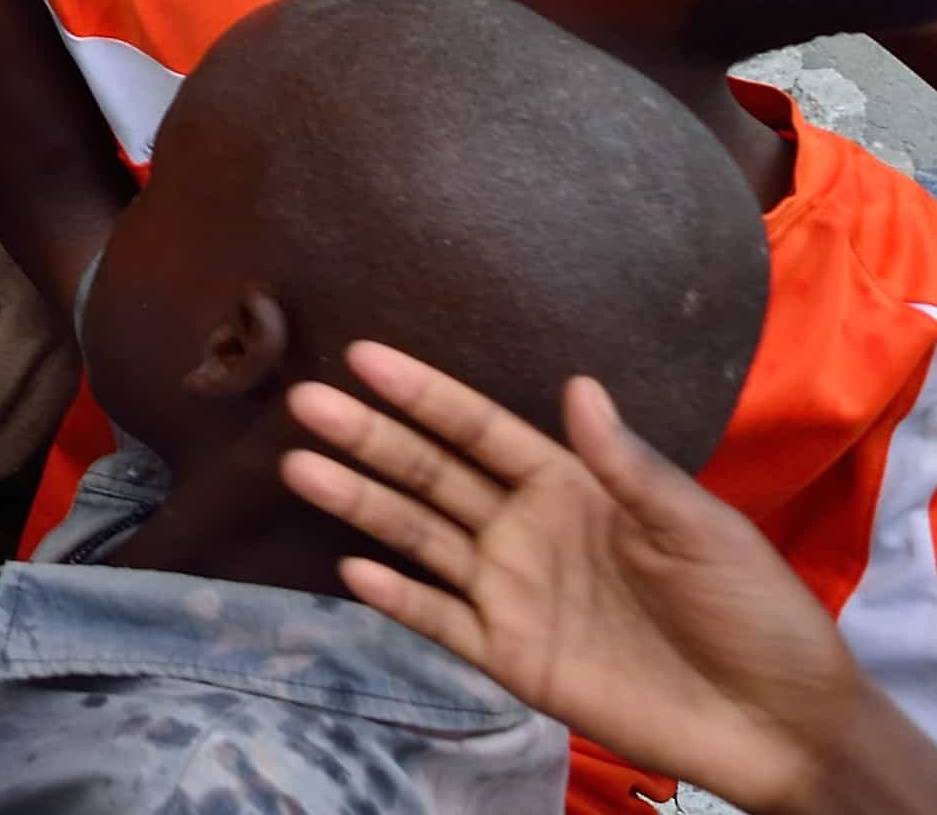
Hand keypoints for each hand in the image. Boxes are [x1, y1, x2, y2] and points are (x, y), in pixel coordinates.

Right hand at [284, 344, 936, 814]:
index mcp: (572, 487)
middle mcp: (527, 529)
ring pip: (420, 539)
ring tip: (300, 468)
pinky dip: (398, 598)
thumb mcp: (701, 530)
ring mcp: (512, 592)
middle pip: (433, 476)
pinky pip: (441, 621)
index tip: (364, 356)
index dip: (425, 394)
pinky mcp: (511, 655)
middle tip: (307, 403)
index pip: (481, 430)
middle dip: (371, 438)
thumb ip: (629, 467)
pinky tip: (354, 571)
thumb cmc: (751, 610)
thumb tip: (577, 386)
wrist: (776, 722)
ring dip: (364, 504)